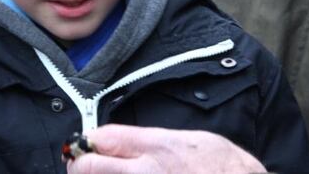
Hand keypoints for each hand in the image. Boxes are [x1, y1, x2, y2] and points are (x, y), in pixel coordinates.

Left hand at [66, 124, 266, 173]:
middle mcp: (145, 173)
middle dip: (81, 167)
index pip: (101, 138)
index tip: (87, 148)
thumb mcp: (192, 142)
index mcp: (156, 148)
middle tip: (83, 168)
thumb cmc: (227, 170)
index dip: (89, 143)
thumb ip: (152, 142)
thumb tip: (120, 143)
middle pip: (88, 166)